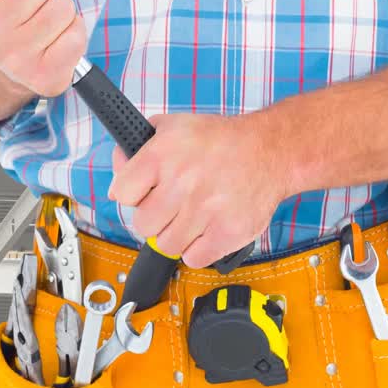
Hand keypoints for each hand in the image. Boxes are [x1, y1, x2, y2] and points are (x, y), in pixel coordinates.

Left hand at [108, 112, 291, 267]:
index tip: (145, 192)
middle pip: (142, 225)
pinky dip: (198, 250)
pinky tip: (207, 229)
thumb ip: (137, 147)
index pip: (122, 194)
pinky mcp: (227, 233)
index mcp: (162, 154)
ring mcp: (205, 210)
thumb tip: (118, 169)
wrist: (270, 150)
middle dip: (155, 217)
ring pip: (166, 246)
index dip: (132, 195)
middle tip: (173, 206)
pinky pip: (193, 259)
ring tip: (192, 216)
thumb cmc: (220, 141)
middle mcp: (182, 182)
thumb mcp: (173, 128)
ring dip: (176, 235)